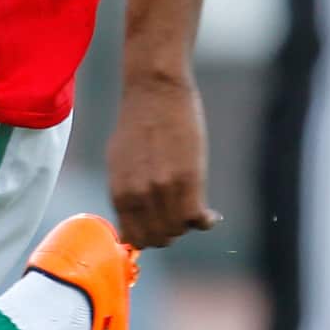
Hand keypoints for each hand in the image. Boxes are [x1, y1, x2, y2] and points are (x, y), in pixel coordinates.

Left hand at [106, 75, 220, 249]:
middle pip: (159, 238)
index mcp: (119, 192)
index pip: (135, 237)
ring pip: (179, 229)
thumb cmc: (137, 123)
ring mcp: (164, 189)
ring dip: (187, 224)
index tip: (159, 230)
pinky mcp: (189, 179)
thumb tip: (131, 222)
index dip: (149, 238)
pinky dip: (205, 221)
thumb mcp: (119, 162)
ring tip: (193, 210)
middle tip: (178, 219)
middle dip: (169, 233)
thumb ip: (126, 193)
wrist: (155, 92)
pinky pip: (198, 219)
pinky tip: (209, 214)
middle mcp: (139, 196)